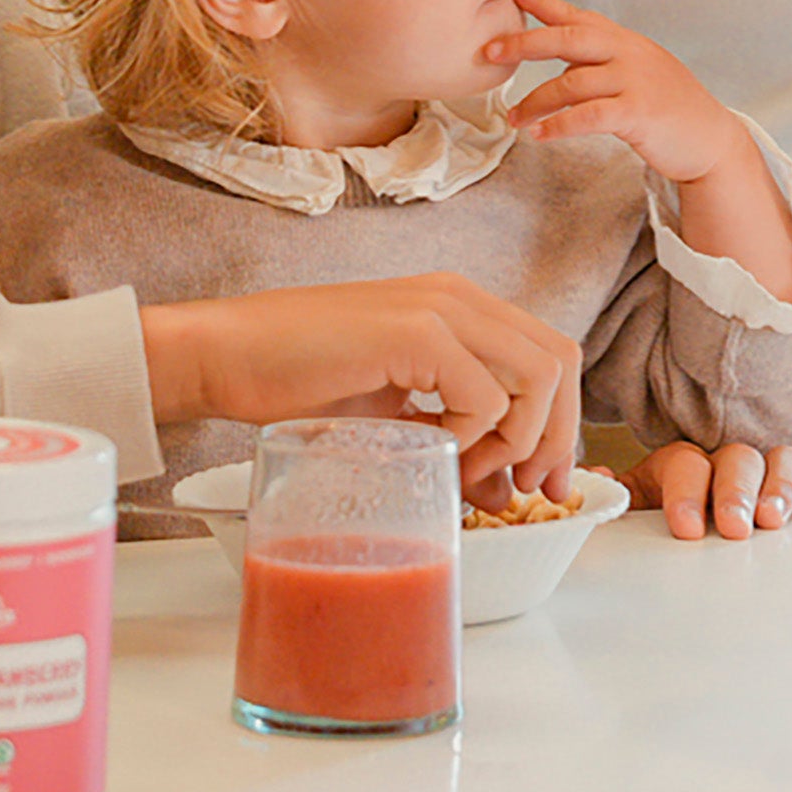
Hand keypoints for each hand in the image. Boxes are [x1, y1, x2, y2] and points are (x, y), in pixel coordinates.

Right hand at [140, 276, 580, 496]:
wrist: (227, 354)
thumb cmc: (296, 381)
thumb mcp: (394, 415)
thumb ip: (454, 441)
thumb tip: (506, 492)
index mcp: (459, 307)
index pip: (551, 354)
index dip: (564, 421)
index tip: (546, 482)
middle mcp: (459, 298)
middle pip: (560, 361)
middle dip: (556, 436)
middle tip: (524, 489)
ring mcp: (440, 309)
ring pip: (540, 376)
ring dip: (517, 440)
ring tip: (469, 473)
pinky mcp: (415, 332)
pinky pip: (486, 396)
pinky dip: (475, 440)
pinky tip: (435, 454)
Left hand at [491, 0, 744, 182]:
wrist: (710, 140)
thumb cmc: (669, 108)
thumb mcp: (637, 72)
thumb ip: (601, 64)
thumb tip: (560, 66)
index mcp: (624, 41)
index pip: (578, 16)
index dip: (544, 2)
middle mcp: (628, 53)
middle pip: (568, 38)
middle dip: (525, 42)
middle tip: (490, 50)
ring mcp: (635, 81)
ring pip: (570, 84)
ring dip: (534, 102)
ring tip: (513, 118)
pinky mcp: (639, 113)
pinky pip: (588, 116)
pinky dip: (559, 126)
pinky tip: (540, 135)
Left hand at [603, 441, 791, 539]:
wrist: (681, 536)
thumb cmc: (656, 522)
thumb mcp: (630, 509)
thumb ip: (612, 496)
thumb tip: (593, 479)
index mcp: (680, 465)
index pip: (686, 463)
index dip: (687, 493)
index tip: (687, 528)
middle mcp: (722, 463)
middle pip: (737, 459)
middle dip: (736, 492)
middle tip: (735, 527)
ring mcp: (759, 476)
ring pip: (776, 461)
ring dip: (778, 487)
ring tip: (772, 520)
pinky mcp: (788, 493)